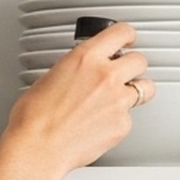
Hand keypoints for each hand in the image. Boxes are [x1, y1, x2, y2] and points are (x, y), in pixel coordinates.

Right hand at [0, 22, 153, 176]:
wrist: (38, 147)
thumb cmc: (34, 117)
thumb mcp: (50, 77)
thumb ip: (75, 69)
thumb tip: (82, 71)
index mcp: (86, 58)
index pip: (121, 32)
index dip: (126, 35)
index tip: (127, 39)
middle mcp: (106, 76)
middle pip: (140, 60)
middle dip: (133, 66)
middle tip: (125, 72)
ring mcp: (118, 101)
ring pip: (145, 89)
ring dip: (135, 91)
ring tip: (118, 99)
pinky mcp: (122, 125)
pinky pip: (130, 117)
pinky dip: (119, 120)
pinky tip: (101, 124)